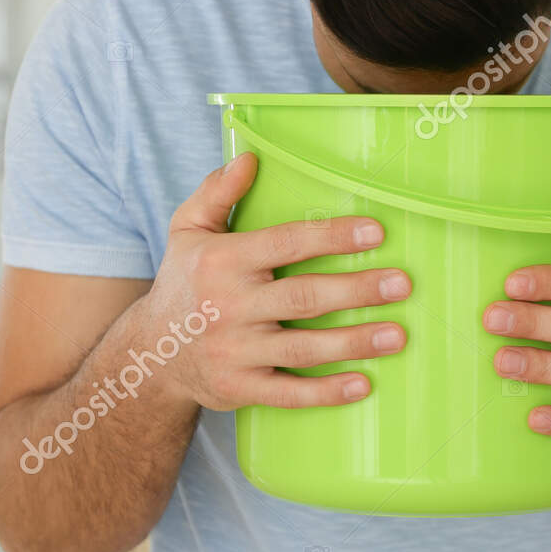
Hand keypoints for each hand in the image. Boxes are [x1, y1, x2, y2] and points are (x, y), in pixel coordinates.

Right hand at [148, 152, 409, 411]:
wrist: (149, 353)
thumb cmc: (184, 282)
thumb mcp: (187, 230)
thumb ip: (216, 191)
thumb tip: (249, 157)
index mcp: (222, 261)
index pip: (285, 244)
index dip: (331, 237)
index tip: (375, 233)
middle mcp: (228, 307)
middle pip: (303, 298)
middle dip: (356, 290)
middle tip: (401, 284)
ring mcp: (234, 351)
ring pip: (303, 349)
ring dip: (353, 343)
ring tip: (396, 335)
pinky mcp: (239, 388)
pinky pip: (288, 393)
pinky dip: (325, 393)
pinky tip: (363, 385)